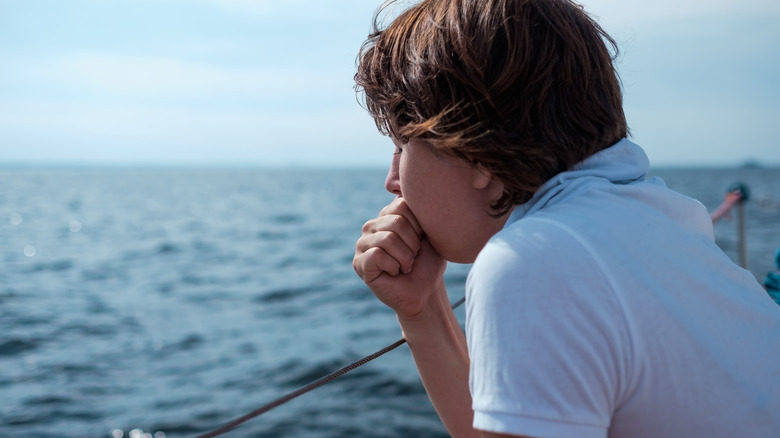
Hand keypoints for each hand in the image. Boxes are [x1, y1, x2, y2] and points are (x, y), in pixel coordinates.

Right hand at [353, 197, 446, 318]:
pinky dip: (394, 266)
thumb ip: (421, 210)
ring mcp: (362, 244)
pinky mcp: (359, 263)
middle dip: (413, 244)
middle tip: (413, 257)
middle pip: (396, 222)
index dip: (419, 226)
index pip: (402, 205)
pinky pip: (377, 255)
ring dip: (405, 258)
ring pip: (388, 239)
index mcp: (388, 214)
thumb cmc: (429, 262)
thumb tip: (408, 191)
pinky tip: (394, 273)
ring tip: (405, 266)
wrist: (426, 292)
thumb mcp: (430, 232)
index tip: (421, 241)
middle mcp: (372, 226)